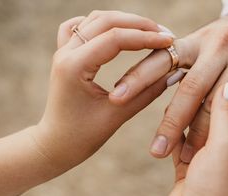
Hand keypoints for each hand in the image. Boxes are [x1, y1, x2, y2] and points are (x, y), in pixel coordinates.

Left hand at [34, 11, 173, 169]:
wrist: (55, 144)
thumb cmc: (82, 137)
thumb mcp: (118, 115)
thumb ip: (147, 92)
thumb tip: (173, 73)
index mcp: (74, 67)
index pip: (115, 38)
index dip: (146, 37)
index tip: (169, 41)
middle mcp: (65, 53)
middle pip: (105, 21)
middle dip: (138, 23)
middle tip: (163, 33)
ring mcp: (63, 51)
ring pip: (94, 19)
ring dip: (123, 21)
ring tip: (147, 31)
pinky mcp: (65, 55)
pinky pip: (79, 27)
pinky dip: (99, 24)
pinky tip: (114, 31)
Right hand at [108, 6, 227, 158]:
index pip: (223, 104)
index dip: (206, 133)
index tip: (191, 157)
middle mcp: (225, 46)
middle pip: (194, 88)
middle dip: (174, 122)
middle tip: (156, 149)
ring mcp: (203, 39)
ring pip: (169, 64)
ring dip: (142, 83)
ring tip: (118, 100)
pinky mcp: (188, 38)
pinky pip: (161, 55)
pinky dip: (142, 69)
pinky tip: (125, 84)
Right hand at [164, 83, 227, 195]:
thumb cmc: (215, 190)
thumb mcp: (225, 149)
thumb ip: (226, 117)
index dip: (222, 87)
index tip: (205, 68)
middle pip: (214, 114)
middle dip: (198, 102)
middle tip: (182, 81)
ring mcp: (209, 156)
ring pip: (195, 125)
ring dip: (182, 117)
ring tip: (171, 101)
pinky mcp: (189, 164)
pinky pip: (181, 140)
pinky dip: (173, 132)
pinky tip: (165, 122)